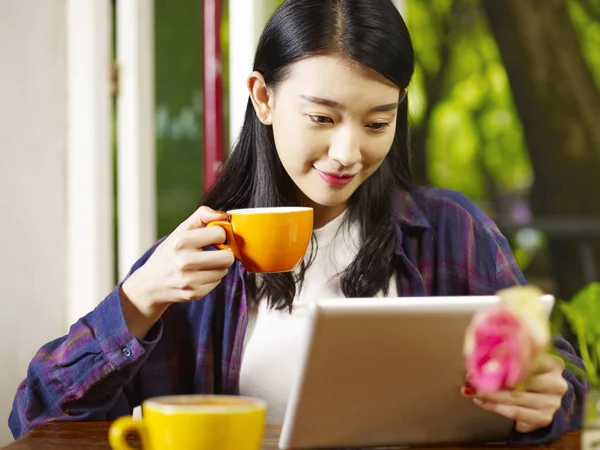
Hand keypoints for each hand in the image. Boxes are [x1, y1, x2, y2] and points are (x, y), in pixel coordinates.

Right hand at [121, 206, 234, 337]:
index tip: (214, 237)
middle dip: (225, 253)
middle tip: (216, 252)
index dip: (220, 234)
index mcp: (181, 241)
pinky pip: (217, 282)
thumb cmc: (169, 253)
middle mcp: (185, 261)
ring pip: (224, 270)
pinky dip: (211, 278)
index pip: (219, 233)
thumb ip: (201, 216)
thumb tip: (223, 216)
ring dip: (218, 266)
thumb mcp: (180, 231)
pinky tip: (199, 275)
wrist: (151, 284)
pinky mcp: (195, 293)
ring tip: (204, 264)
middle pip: (228, 257)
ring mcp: (190, 280)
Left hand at [461, 354, 567, 432]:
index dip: (507, 354)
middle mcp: (556, 383)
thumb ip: (510, 357)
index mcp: (554, 364)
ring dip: (488, 393)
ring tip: (471, 389)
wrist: (542, 403)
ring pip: (513, 397)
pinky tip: (480, 400)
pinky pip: (513, 412)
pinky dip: (493, 405)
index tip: (488, 353)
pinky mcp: (543, 418)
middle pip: (520, 379)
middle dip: (492, 377)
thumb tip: (479, 353)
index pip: (530, 357)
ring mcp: (552, 403)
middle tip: (471, 376)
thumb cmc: (528, 377)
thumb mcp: (525, 363)